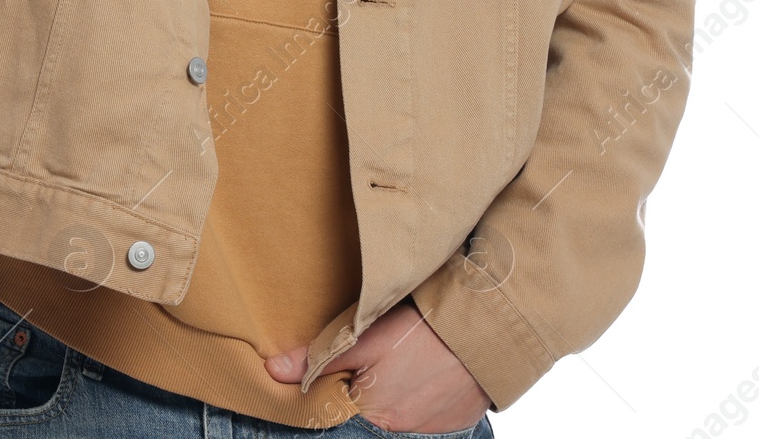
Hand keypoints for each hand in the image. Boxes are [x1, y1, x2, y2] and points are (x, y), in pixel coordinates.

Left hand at [264, 301, 489, 434]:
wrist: (485, 331)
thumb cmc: (421, 331)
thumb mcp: (365, 336)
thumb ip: (321, 358)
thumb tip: (273, 370)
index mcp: (373, 412)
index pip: (338, 410)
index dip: (334, 387)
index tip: (336, 370)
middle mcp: (399, 430)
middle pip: (369, 413)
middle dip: (365, 391)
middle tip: (380, 362)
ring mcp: (430, 431)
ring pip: (398, 416)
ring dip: (395, 396)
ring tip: (405, 365)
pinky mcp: (455, 423)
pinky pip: (428, 418)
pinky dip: (423, 400)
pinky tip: (427, 375)